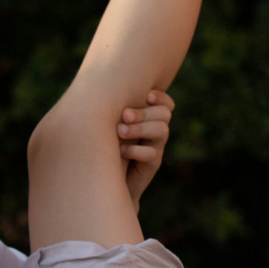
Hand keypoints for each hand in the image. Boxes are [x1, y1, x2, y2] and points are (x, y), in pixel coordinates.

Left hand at [115, 89, 172, 204]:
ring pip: (161, 131)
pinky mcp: (152, 165)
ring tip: (120, 132)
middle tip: (125, 115)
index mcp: (149, 117)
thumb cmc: (102, 144)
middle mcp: (155, 130)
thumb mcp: (109, 124)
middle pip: (163, 114)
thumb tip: (104, 90)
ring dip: (140, 128)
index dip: (161, 97)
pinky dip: (136, 150)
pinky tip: (121, 150)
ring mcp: (155, 147)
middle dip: (143, 113)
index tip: (147, 96)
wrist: (104, 178)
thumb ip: (116, 111)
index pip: (166, 103)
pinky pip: (152, 154)